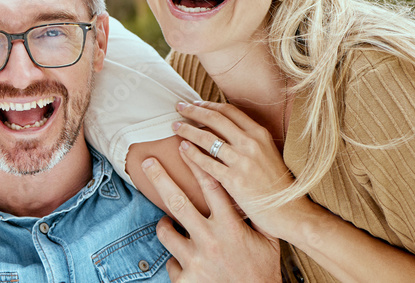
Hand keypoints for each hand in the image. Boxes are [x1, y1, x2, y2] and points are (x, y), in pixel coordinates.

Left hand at [142, 155, 279, 281]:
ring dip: (164, 224)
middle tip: (146, 162)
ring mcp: (195, 260)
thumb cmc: (262, 273)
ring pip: (165, 231)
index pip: (211, 187)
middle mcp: (210, 240)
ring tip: (165, 223)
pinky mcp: (186, 280)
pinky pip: (170, 263)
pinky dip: (175, 261)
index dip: (197, 163)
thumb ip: (257, 216)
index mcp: (230, 227)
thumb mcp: (267, 242)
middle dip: (160, 178)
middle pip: (178, 201)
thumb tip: (250, 190)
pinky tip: (184, 262)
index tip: (183, 146)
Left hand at [173, 101, 300, 239]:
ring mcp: (243, 161)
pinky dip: (192, 153)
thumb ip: (249, 140)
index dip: (209, 105)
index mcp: (260, 134)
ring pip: (207, 138)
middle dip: (194, 111)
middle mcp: (251, 143)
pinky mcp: (235, 180)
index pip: (229, 111)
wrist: (290, 211)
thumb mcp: (267, 153)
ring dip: (188, 130)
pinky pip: (206, 163)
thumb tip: (224, 128)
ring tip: (175, 127)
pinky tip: (182, 149)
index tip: (195, 104)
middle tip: (179, 107)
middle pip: (215, 119)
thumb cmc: (276, 184)